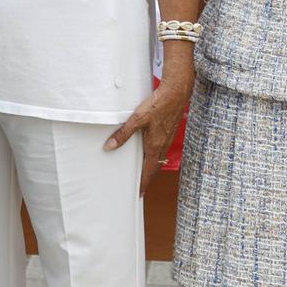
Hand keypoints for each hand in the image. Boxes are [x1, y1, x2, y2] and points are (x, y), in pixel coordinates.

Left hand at [104, 68, 191, 196]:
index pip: (148, 171)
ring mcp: (168, 137)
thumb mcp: (137, 119)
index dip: (143, 183)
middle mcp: (163, 144)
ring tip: (143, 172)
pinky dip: (155, 154)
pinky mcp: (169, 130)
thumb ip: (123, 134)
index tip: (139, 193)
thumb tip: (109, 146)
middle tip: (140, 186)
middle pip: (154, 167)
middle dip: (147, 178)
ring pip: (159, 157)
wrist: (177, 92)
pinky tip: (150, 149)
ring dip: (151, 166)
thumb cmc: (159, 105)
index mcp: (155, 145)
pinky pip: (162, 148)